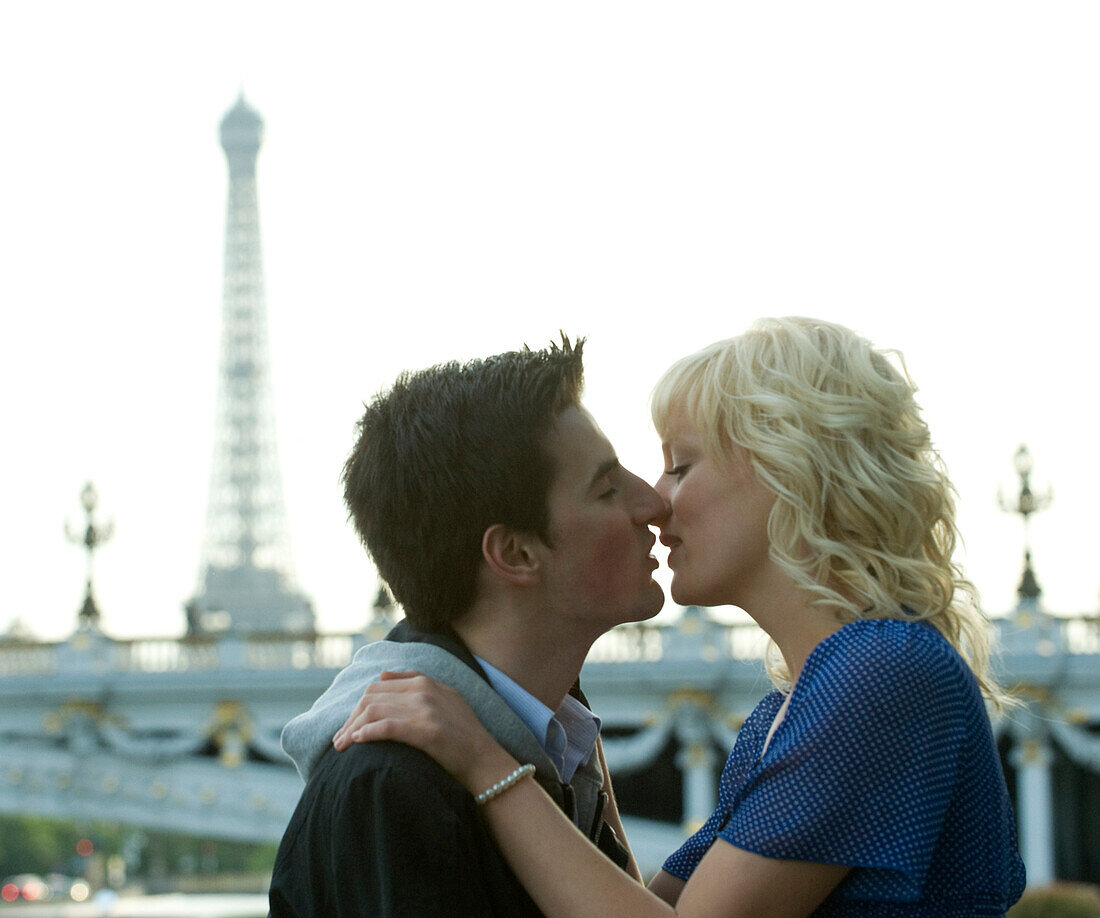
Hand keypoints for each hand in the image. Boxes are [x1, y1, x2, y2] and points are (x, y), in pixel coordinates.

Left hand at [332, 670, 517, 793]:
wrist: (485, 759)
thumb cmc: (463, 733)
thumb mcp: (444, 697)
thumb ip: (414, 682)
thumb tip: (381, 674)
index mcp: (425, 681)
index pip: (379, 687)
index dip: (359, 706)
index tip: (349, 725)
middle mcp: (424, 691)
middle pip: (372, 698)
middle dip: (350, 718)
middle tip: (339, 740)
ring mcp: (425, 710)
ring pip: (374, 711)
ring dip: (352, 729)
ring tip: (341, 746)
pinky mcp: (426, 731)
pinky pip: (387, 727)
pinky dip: (367, 733)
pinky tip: (357, 742)